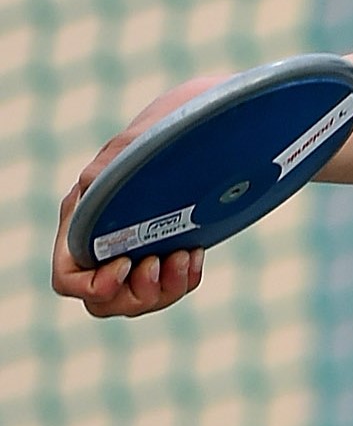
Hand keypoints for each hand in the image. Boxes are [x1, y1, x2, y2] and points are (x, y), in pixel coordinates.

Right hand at [51, 76, 220, 318]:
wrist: (212, 125)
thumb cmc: (168, 131)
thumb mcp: (135, 147)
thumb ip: (109, 169)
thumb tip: (91, 182)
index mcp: (83, 220)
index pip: (67, 278)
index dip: (92, 285)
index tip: (126, 264)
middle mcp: (103, 240)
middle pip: (102, 300)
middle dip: (134, 294)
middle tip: (159, 263)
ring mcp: (137, 248)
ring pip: (136, 299)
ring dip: (161, 290)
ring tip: (185, 257)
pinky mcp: (168, 250)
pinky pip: (167, 287)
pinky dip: (182, 280)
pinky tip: (196, 255)